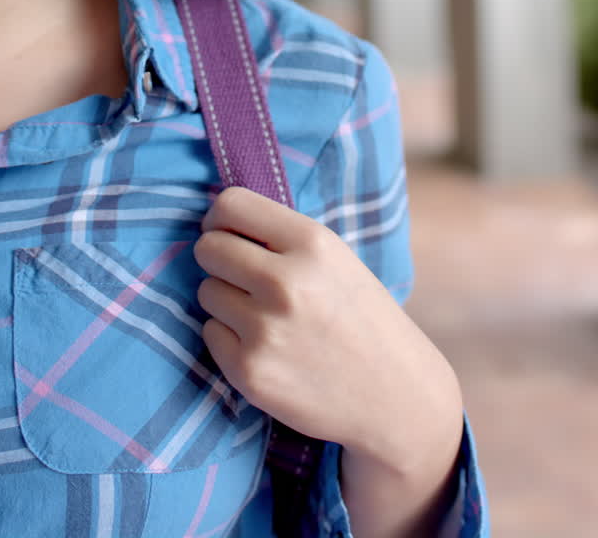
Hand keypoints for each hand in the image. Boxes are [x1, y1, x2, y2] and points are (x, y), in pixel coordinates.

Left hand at [194, 187, 462, 482]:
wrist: (396, 397)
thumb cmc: (363, 319)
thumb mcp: (337, 259)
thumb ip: (282, 237)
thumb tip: (217, 221)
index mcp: (312, 243)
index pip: (231, 204)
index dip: (220, 218)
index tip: (226, 233)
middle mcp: (285, 282)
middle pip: (209, 248)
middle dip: (218, 259)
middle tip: (242, 276)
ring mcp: (264, 329)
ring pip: (206, 291)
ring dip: (226, 300)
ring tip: (265, 316)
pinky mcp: (249, 371)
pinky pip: (210, 333)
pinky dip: (229, 338)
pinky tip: (267, 348)